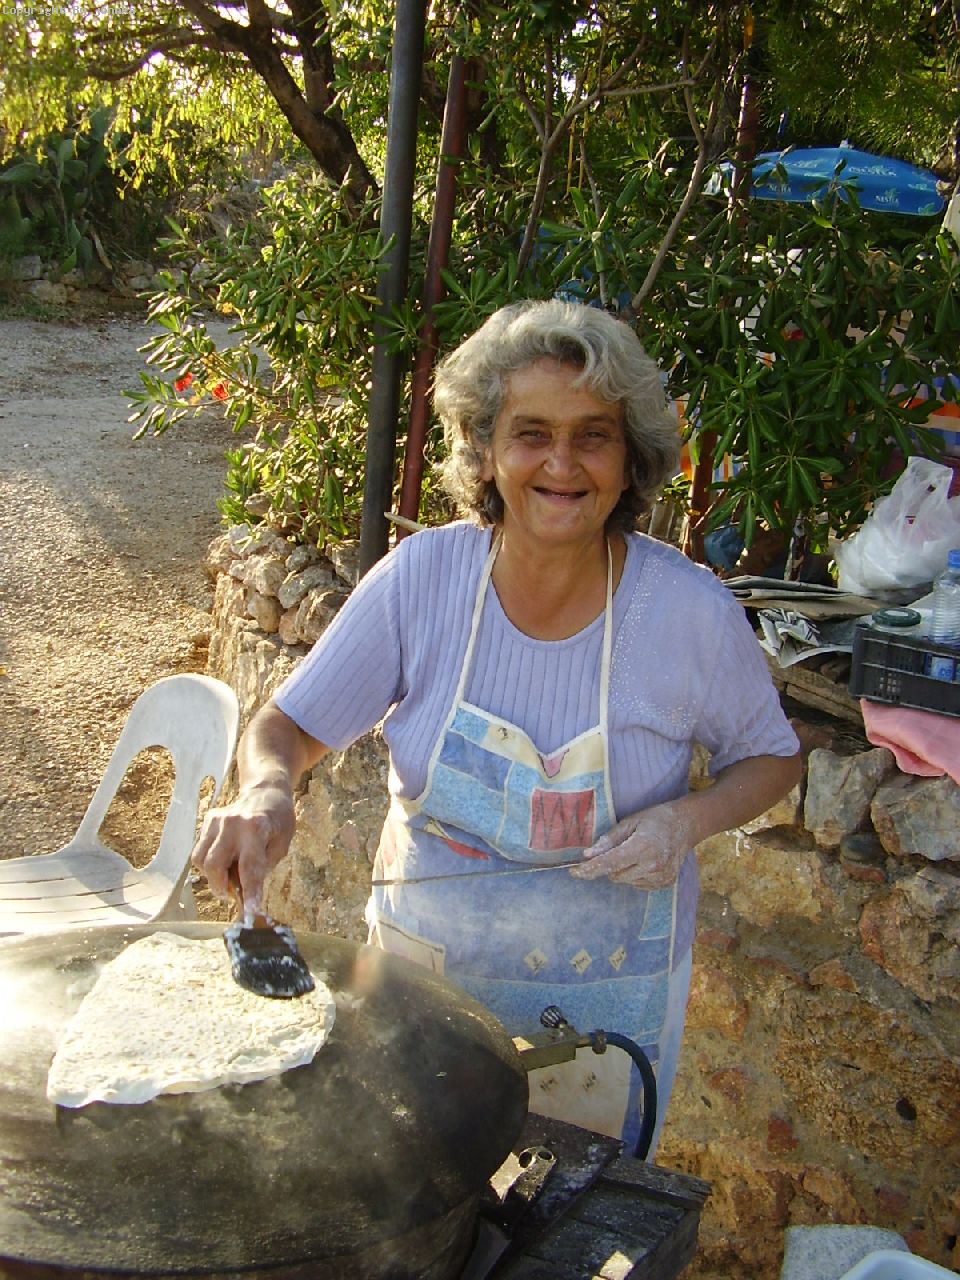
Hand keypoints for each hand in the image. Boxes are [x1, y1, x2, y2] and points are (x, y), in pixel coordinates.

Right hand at [190, 781, 296, 912]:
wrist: (265, 792)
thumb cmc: (278, 821)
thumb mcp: (282, 844)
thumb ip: (263, 868)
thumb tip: (246, 894)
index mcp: (256, 828)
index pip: (249, 867)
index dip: (250, 892)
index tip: (250, 912)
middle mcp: (232, 824)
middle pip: (214, 865)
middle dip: (222, 887)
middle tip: (234, 895)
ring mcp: (216, 821)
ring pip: (201, 861)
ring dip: (213, 877)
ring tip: (229, 876)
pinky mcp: (207, 821)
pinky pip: (199, 852)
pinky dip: (209, 865)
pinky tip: (223, 862)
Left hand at [569, 800, 692, 888]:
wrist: (686, 825)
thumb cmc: (655, 819)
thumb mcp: (630, 822)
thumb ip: (608, 840)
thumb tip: (587, 855)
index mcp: (643, 847)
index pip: (609, 863)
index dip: (589, 869)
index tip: (574, 873)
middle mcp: (653, 866)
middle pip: (615, 875)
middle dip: (609, 864)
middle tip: (618, 848)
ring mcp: (661, 877)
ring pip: (625, 881)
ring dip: (622, 870)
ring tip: (636, 852)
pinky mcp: (664, 884)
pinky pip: (637, 885)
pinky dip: (634, 875)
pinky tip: (645, 861)